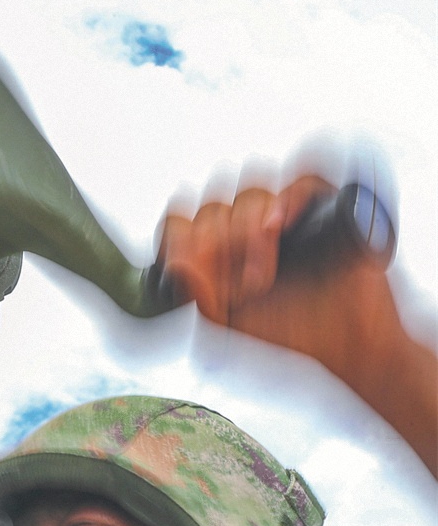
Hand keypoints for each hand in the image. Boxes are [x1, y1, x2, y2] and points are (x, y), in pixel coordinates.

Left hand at [156, 172, 394, 365]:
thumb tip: (178, 266)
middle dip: (223, 249)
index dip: (186, 245)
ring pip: (250, 191)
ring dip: (250, 228)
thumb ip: (196, 297)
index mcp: (214, 251)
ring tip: (265, 273)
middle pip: (213, 205)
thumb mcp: (227, 326)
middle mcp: (244, 228)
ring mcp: (283, 215)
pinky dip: (291, 196)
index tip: (206, 279)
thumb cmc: (289, 336)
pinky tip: (281, 225)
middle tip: (247, 290)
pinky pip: (304, 179)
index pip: (180, 222)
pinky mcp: (325, 208)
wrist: (347, 346)